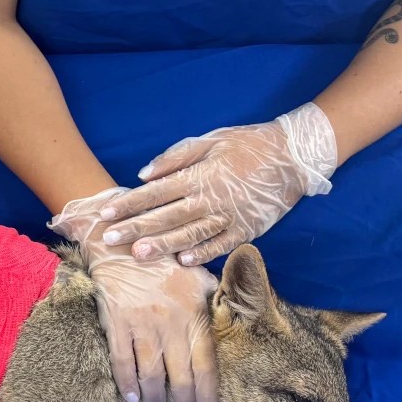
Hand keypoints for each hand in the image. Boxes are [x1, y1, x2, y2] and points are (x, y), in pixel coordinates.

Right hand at [50, 190, 219, 401]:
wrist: (123, 242)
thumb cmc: (166, 260)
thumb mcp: (200, 277)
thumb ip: (217, 302)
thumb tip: (233, 323)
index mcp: (195, 314)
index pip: (207, 365)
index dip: (209, 396)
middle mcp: (171, 322)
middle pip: (181, 376)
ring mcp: (142, 323)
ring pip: (150, 374)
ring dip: (155, 400)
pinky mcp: (116, 322)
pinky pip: (122, 360)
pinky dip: (126, 382)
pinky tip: (131, 399)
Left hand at [100, 103, 336, 265]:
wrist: (295, 155)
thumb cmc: (248, 144)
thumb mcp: (211, 140)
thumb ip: (175, 158)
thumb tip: (143, 175)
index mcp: (198, 176)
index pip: (155, 193)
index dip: (129, 204)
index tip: (106, 214)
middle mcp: (210, 198)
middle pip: (166, 216)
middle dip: (136, 228)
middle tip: (109, 239)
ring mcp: (229, 216)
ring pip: (190, 234)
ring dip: (162, 245)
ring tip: (138, 255)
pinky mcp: (247, 229)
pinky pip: (221, 245)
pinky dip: (203, 253)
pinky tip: (183, 262)